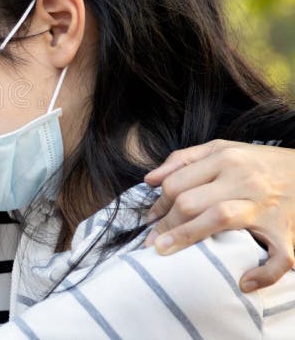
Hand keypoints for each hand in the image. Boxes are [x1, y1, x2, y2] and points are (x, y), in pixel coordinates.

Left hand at [144, 140, 294, 291]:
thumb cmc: (259, 163)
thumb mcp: (222, 149)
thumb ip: (183, 159)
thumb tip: (150, 179)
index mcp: (225, 159)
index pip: (177, 184)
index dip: (157, 204)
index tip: (149, 220)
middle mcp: (243, 181)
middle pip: (191, 202)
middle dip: (165, 224)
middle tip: (151, 242)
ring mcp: (265, 207)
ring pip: (218, 219)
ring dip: (188, 237)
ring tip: (165, 252)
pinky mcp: (286, 231)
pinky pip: (276, 258)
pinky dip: (262, 273)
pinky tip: (242, 281)